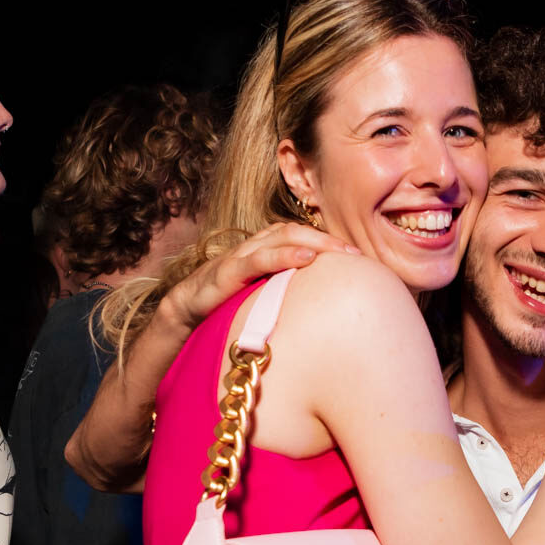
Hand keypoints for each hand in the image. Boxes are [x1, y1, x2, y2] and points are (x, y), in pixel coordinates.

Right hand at [159, 223, 358, 329]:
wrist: (186, 312)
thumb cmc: (229, 305)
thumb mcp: (264, 297)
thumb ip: (288, 294)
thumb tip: (326, 311)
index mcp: (265, 250)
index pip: (302, 237)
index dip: (329, 242)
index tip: (359, 257)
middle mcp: (255, 247)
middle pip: (296, 232)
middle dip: (328, 241)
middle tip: (357, 255)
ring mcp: (241, 256)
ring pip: (281, 237)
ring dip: (313, 242)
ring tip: (340, 252)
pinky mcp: (227, 272)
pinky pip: (258, 259)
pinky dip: (283, 256)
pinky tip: (305, 259)